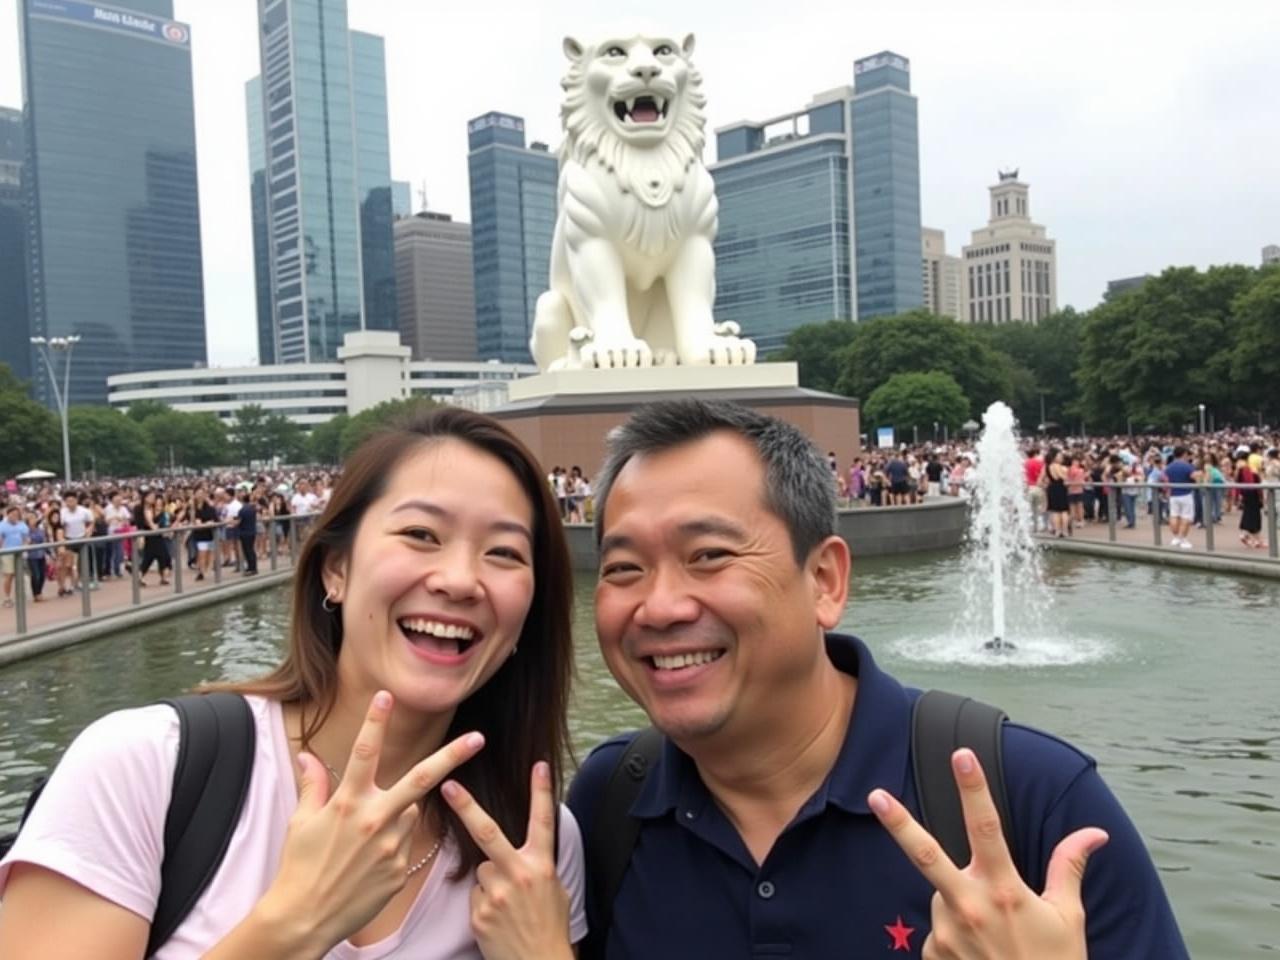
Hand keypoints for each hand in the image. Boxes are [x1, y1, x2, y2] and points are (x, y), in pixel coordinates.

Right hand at [256, 691, 484, 952]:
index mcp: (348, 804)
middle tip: (479, 737)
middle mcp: (375, 820)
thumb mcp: (302, 822)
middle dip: (453, 756)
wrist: (305, 919)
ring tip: (363, 841)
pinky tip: (369, 862)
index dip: (375, 722)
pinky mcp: (401, 868)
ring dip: (397, 813)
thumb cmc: (299, 867)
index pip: (364, 753)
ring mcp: (392, 845)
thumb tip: (308, 756)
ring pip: (409, 812)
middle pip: (421, 779)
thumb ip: (312, 786)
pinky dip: (394, 843)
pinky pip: (406, 843)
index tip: (387, 696)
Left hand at [442, 761, 571, 959]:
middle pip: (488, 833)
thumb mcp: (554, 889)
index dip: (541, 791)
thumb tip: (518, 850)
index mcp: (542, 866)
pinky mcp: (480, 914)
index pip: (543, 821)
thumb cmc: (549, 926)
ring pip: (481, 871)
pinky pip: (475, 895)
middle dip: (466, 806)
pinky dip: (484, 904)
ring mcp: (496, 894)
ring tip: (507, 905)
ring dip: (490, 881)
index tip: (538, 764)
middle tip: (448, 784)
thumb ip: (535, 865)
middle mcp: (519, 875)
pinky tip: (498, 919)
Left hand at [869, 748, 1107, 959]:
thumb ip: (1068, 868)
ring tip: (995, 937)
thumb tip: (1095, 833)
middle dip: (899, 823)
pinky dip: (956, 935)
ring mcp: (947, 933)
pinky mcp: (933, 954)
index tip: (961, 754)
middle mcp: (970, 907)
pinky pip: (940, 931)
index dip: (973, 788)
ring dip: (961, 902)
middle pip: (926, 855)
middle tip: (875, 794)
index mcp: (1005, 890)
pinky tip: (981, 956)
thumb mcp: (1069, 919)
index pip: (987, 827)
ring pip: (943, 895)